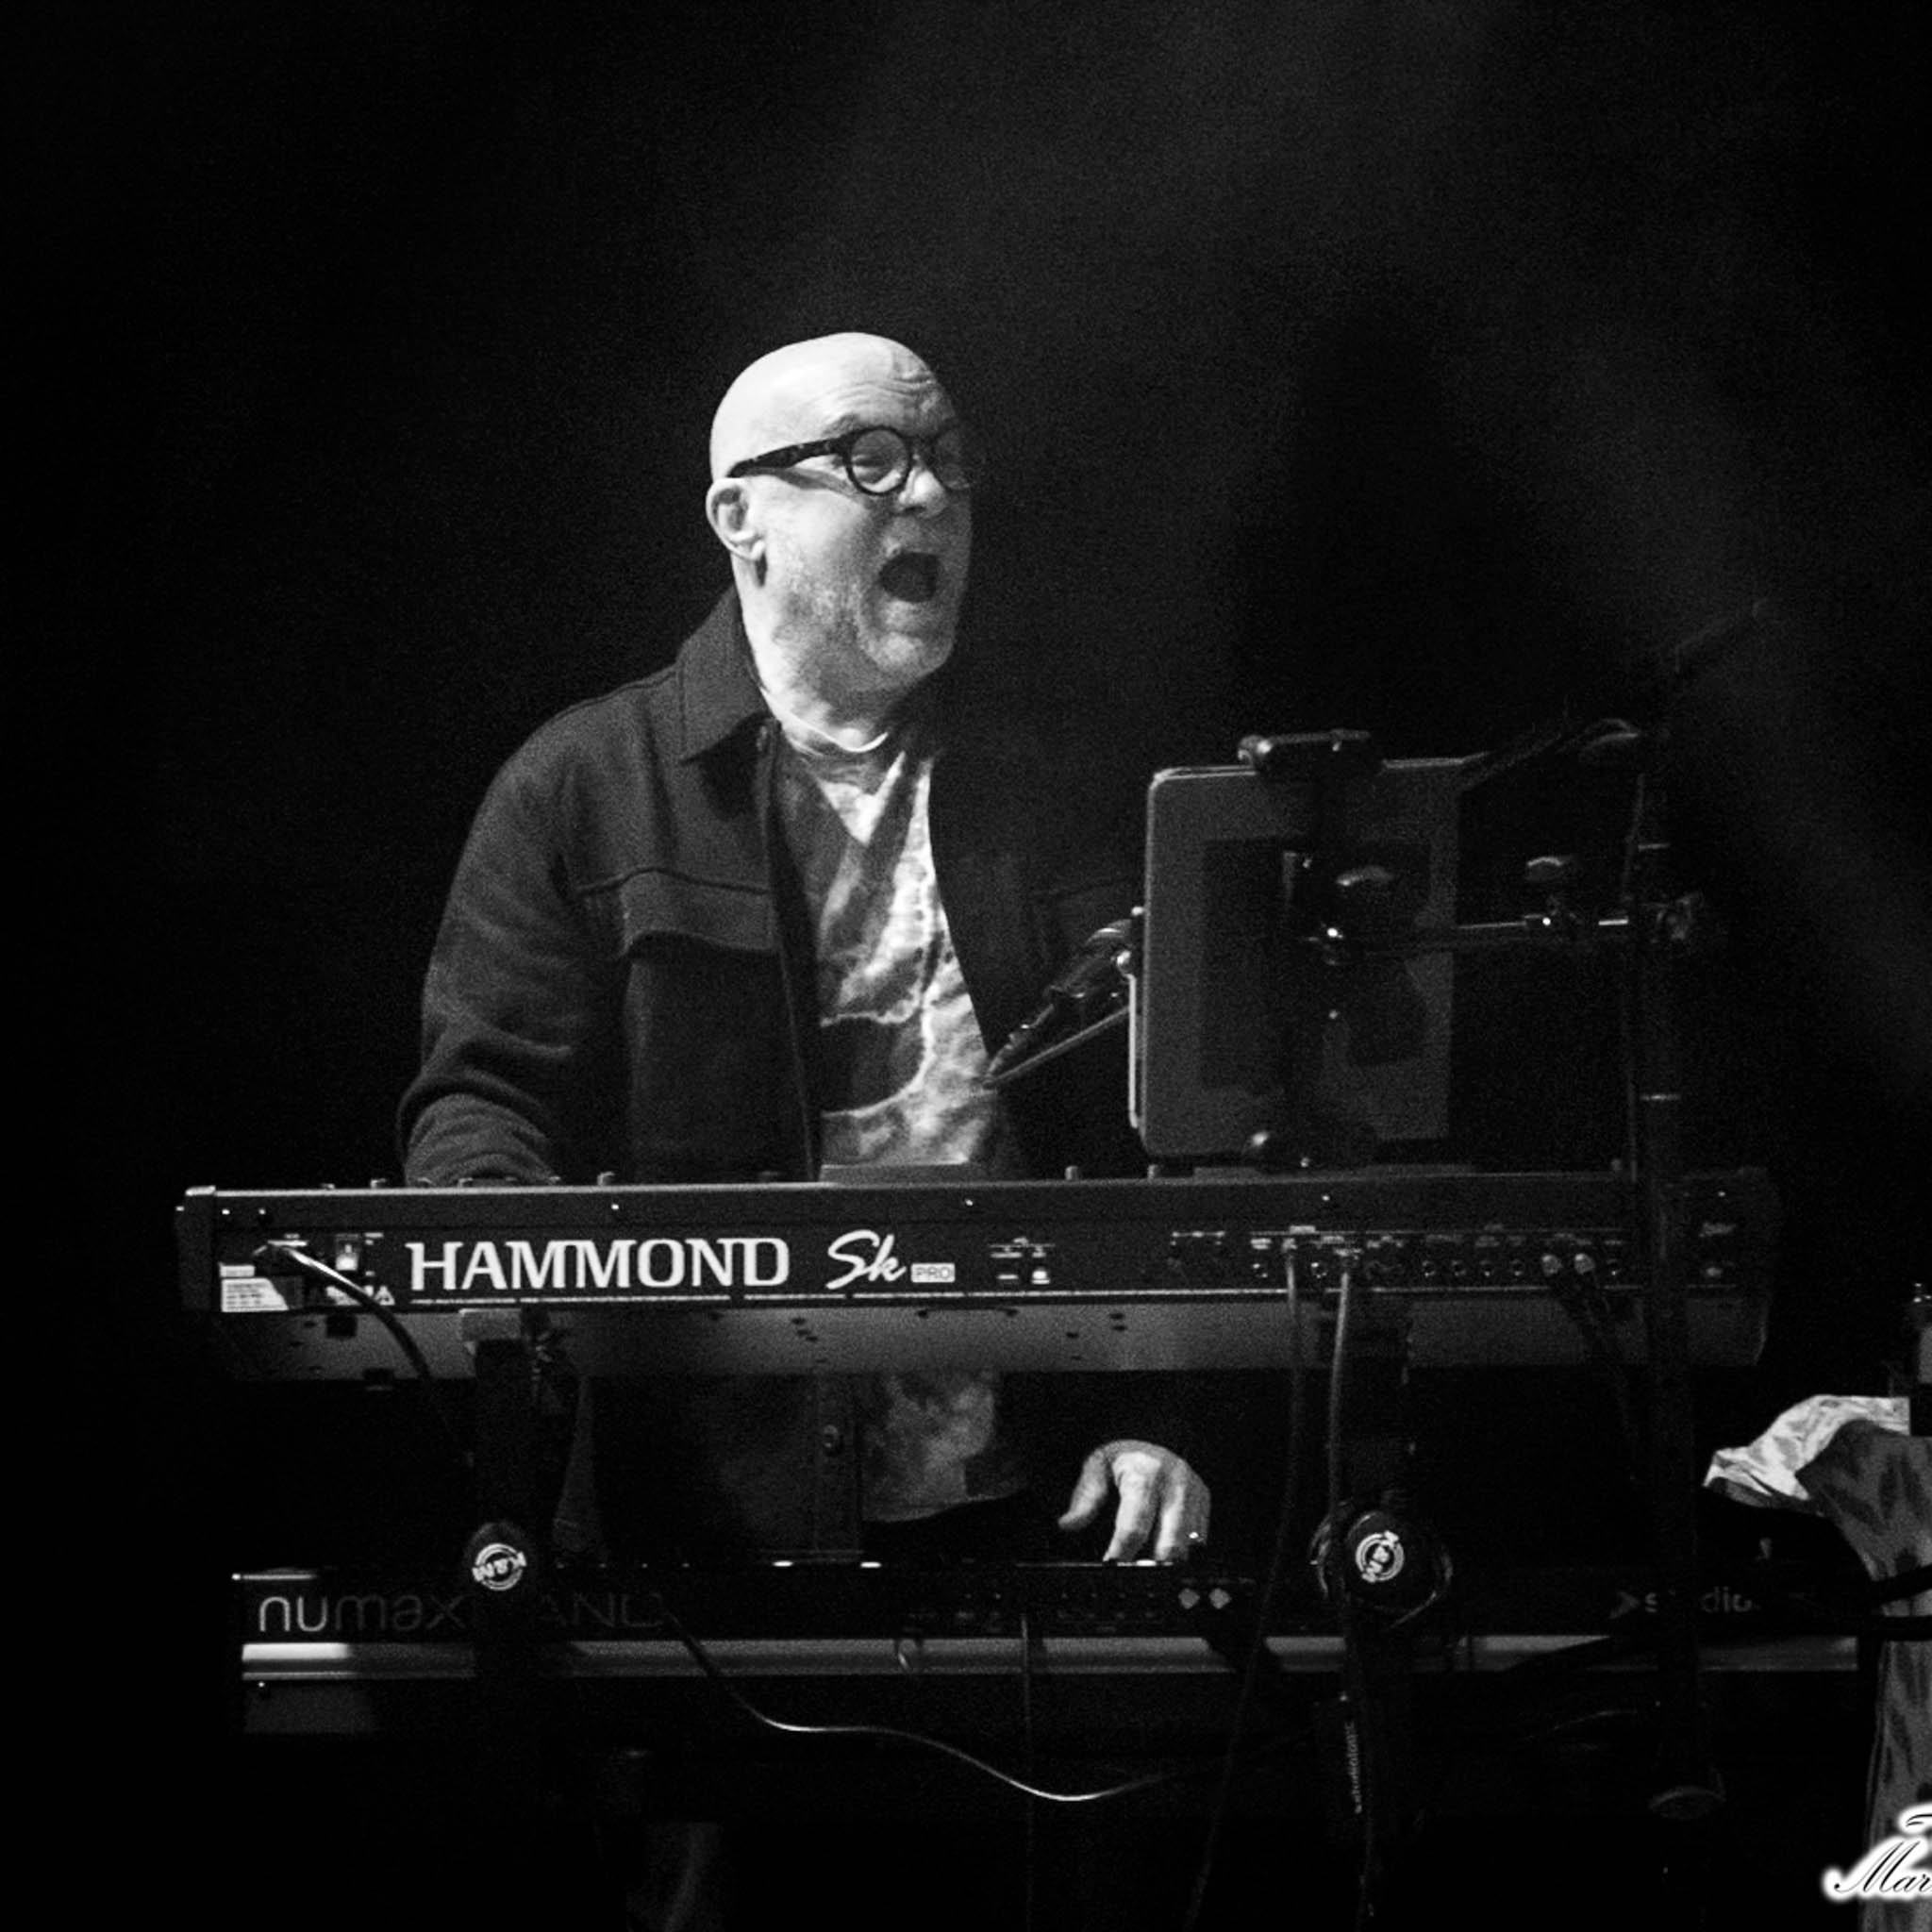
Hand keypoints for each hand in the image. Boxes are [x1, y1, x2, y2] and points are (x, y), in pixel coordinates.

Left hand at [1057, 1439, 1210, 1561]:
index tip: (1110, 1567)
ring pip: (1186, 1547)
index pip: (1134, 1526)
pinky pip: (1196, 1540)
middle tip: (1131, 1576)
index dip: (1121, 1552)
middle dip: (1151, 1566)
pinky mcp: (1204, 1503)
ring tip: (1144, 1568)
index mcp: (1147, 1475)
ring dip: (1166, 1562)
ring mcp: (1195, 1495)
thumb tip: (1067, 1524)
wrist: (1155, 1430)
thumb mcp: (1097, 1465)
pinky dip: (1179, 1552)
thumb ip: (1086, 1498)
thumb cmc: (1122, 1452)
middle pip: (1169, 1544)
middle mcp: (1176, 1486)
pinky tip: (1160, 1553)